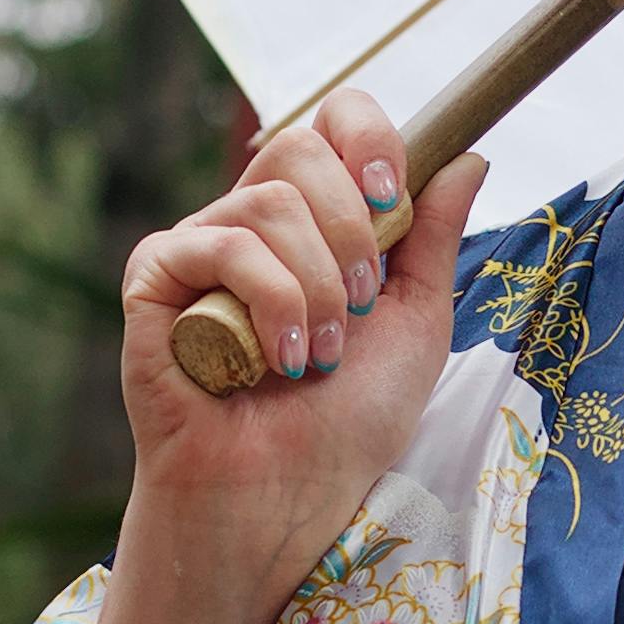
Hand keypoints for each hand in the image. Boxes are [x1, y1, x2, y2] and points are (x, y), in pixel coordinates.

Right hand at [116, 95, 486, 604]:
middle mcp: (251, 220)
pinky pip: (216, 243)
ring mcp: (199, 247)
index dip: (369, 138)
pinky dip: (267, 300)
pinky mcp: (154, 282)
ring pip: (267, 200)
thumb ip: (433, 236)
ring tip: (321, 357)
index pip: (332, 120)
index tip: (396, 197)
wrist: (283, 503)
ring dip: (316, 285)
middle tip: (363, 301)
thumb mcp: (415, 321)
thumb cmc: (345, 424)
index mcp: (313, 217)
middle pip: (297, 144)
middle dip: (350, 224)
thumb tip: (468, 152)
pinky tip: (278, 361)